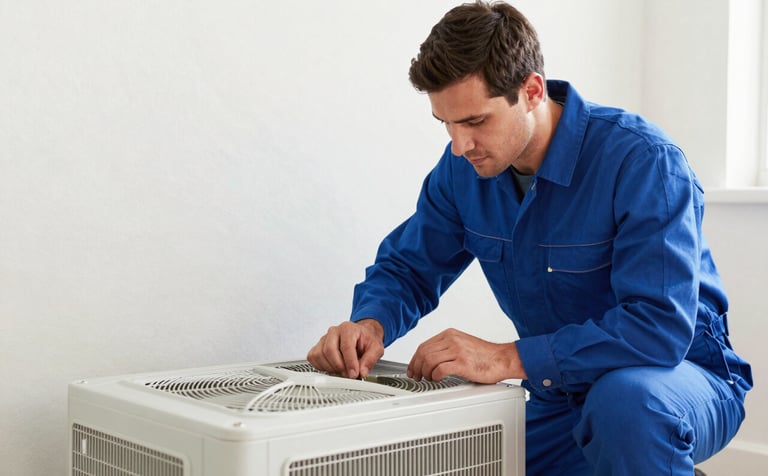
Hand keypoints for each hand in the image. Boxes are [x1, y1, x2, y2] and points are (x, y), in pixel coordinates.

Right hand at [307, 319, 384, 378]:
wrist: (361, 336)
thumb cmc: (366, 340)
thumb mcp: (376, 348)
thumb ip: (370, 359)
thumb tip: (362, 372)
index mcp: (348, 329)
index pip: (346, 346)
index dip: (349, 362)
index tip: (353, 374)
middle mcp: (334, 331)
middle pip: (329, 350)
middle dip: (339, 366)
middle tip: (348, 374)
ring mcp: (324, 338)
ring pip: (320, 355)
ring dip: (330, 368)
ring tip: (342, 371)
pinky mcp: (318, 346)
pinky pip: (313, 357)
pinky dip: (321, 366)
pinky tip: (332, 368)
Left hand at [407, 328, 526, 382]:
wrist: (503, 359)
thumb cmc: (486, 355)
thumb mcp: (462, 345)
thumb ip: (447, 349)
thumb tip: (430, 360)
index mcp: (450, 334)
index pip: (424, 345)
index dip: (415, 359)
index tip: (413, 368)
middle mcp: (452, 340)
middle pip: (423, 352)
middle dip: (416, 367)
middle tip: (416, 376)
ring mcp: (457, 350)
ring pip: (429, 360)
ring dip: (425, 372)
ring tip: (428, 379)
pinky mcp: (462, 363)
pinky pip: (440, 369)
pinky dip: (435, 376)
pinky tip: (437, 379)